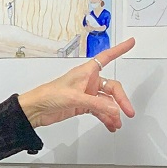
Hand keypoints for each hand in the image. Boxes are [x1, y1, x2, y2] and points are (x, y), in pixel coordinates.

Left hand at [15, 37, 136, 131]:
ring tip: (117, 123)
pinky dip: (106, 118)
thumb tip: (114, 109)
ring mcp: (87, 94)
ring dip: (113, 112)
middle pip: (112, 88)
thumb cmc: (49, 94)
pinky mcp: (83, 105)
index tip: (131, 43)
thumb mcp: (75, 98)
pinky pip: (100, 111)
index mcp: (86, 71)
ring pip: (107, 102)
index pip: (107, 57)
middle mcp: (89, 81)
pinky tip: (110, 125)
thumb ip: (97, 104)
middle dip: (121, 100)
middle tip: (128, 111)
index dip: (119, 49)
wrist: (36, 109)